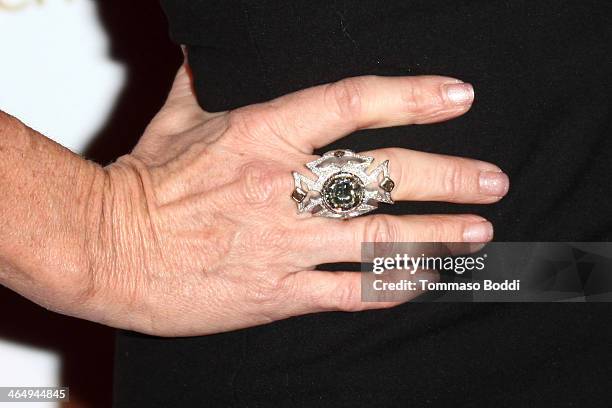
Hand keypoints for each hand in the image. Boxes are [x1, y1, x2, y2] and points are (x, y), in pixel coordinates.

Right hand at [73, 63, 507, 335]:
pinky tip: (422, 279)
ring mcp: (285, 243)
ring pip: (379, 238)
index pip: (354, 103)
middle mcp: (283, 189)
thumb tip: (207, 54)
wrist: (108, 250)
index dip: (412, 96)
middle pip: (384, 177)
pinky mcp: (279, 291)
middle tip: (490, 180)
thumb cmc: (141, 186)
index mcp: (261, 137)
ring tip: (478, 231)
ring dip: (436, 235)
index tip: (456, 96)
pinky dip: (391, 285)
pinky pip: (350, 290)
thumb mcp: (176, 120)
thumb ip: (204, 86)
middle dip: (447, 177)